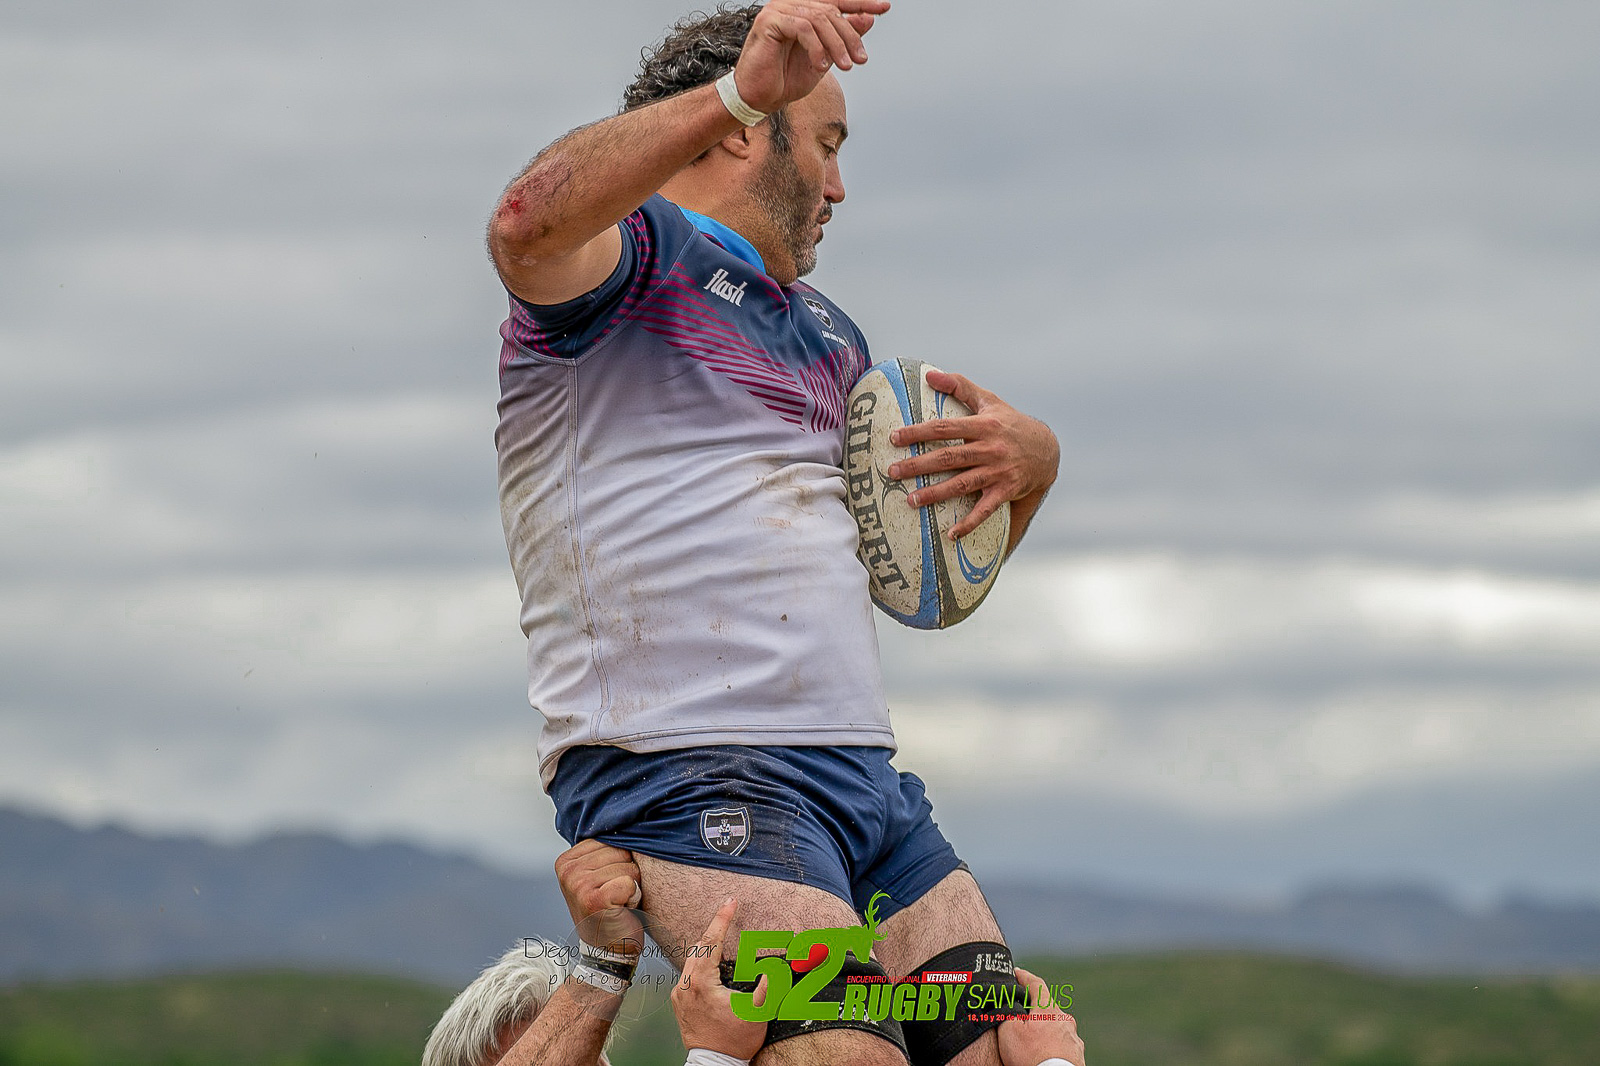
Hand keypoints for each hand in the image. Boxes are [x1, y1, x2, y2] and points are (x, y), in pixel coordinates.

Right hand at [554, 839, 642, 954]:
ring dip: (632, 886)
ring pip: (628, 866)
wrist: (610, 952)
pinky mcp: (593, 899)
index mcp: (567, 860)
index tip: (609, 884)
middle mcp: (567, 870)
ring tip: (618, 903)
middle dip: (628, 873)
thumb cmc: (613, 910)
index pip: (611, 839)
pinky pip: (630, 882)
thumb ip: (605, 851)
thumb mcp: (602, 875)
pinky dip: (634, 897)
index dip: (620, 861)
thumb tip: (629, 821)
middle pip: (621, 850)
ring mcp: (577, 884)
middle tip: (615, 896)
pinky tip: (622, 910)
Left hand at [672, 898, 769, 1059]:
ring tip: (723, 938)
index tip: (730, 902)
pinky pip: (688, 973)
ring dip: (707, 947)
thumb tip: (773, 967)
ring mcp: (678, 994)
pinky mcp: (678, 1002)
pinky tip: (713, 964)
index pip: (711, 941)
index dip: (722, 918)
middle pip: (698, 946)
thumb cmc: (735, 1041)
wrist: (715, 1064)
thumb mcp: (758, 1012)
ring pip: (691, 959)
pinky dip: (701, 962)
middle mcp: (685, 985)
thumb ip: (768, 986)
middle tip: (728, 914)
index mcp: (701, 982)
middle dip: (715, 930)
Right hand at [732, 0, 891, 113]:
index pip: (836, 1)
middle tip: (860, 59)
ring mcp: (778, 9)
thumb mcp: (825, 58)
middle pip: (831, 11)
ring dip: (837, 45)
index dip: (861, 4)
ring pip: (819, 19)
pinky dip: (817, 48)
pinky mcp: (769, 20)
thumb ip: (842, 38)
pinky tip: (821, 66)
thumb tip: (868, 18)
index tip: (884, 8)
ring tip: (845, 66)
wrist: (759, 98)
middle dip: (850, 36)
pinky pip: (803, 28)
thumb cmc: (786, 79)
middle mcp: (790, 4)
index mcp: (802, 10)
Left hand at [889, 369, 1059, 539]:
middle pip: (949, 458)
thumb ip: (959, 386)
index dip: (918, 432)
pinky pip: (985, 510)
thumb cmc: (1009, 423)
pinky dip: (968, 523)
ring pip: (962, 484)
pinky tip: (950, 534)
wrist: (1046, 450)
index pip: (945, 428)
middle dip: (919, 466)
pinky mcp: (1006, 491)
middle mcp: (991, 449)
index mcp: (983, 425)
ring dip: (936, 494)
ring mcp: (998, 472)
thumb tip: (929, 374)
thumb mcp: (989, 400)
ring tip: (910, 500)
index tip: (894, 438)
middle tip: (893, 472)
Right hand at [997, 967, 1083, 1065]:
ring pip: (1056, 1028)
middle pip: (1046, 1008)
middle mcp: (1065, 1021)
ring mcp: (1073, 1039)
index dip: (1024, 977)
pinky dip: (1053, 1047)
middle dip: (1034, 1010)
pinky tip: (1044, 1054)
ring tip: (1032, 1042)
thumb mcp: (1009, 1031)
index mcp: (1048, 1010)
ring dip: (1045, 1031)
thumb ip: (1007, 1013)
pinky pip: (1062, 1045)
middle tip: (1020, 1016)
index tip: (1017, 973)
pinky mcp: (1077, 1056)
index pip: (1036, 984)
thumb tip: (1008, 1006)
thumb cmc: (1032, 1057)